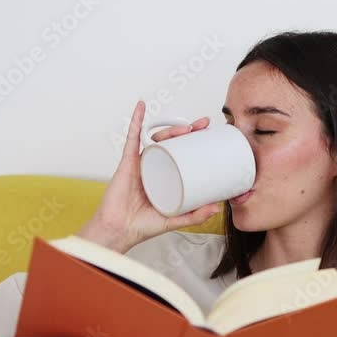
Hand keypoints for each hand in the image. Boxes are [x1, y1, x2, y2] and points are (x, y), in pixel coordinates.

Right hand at [78, 100, 221, 251]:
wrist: (119, 230)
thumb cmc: (141, 225)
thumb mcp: (174, 220)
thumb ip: (195, 215)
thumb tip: (217, 206)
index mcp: (165, 176)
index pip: (182, 153)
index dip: (194, 142)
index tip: (208, 135)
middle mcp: (154, 166)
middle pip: (172, 142)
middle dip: (187, 130)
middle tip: (203, 125)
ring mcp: (141, 162)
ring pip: (157, 138)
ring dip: (171, 128)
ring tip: (186, 127)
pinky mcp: (128, 161)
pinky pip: (132, 137)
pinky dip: (136, 120)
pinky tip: (141, 106)